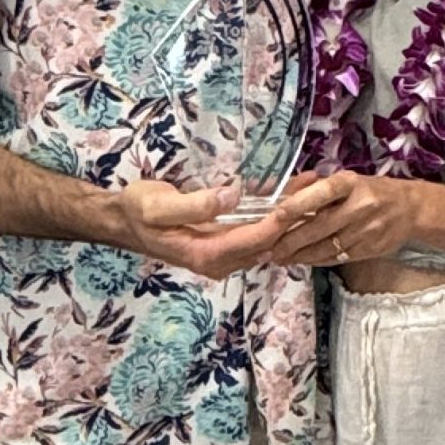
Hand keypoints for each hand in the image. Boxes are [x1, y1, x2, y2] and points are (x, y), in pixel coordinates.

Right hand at [111, 179, 295, 277]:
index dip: (282, 221)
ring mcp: (223, 255)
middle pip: (267, 242)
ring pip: (265, 238)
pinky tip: (290, 191)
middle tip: (321, 188)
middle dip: (294, 218)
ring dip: (288, 215)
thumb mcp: (159, 205)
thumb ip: (195, 205)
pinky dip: (273, 213)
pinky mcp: (224, 244)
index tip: (305, 199)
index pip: (256, 240)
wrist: (124, 221)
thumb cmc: (138, 210)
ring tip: (313, 184)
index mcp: (206, 255)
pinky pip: (255, 231)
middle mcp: (219, 261)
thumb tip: (231, 197)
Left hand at [266, 171, 417, 269]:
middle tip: (267, 249)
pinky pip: (337, 257)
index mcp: (351, 183)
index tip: (274, 217)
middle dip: (290, 240)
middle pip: (319, 227)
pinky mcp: (369, 249)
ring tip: (278, 258)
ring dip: (299, 255)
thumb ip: (319, 191)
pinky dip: (316, 260)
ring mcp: (366, 230)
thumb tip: (282, 202)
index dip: (297, 205)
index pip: (321, 193)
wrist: (410, 209)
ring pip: (326, 247)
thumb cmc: (371, 191)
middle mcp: (359, 206)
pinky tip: (301, 261)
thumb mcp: (349, 181)